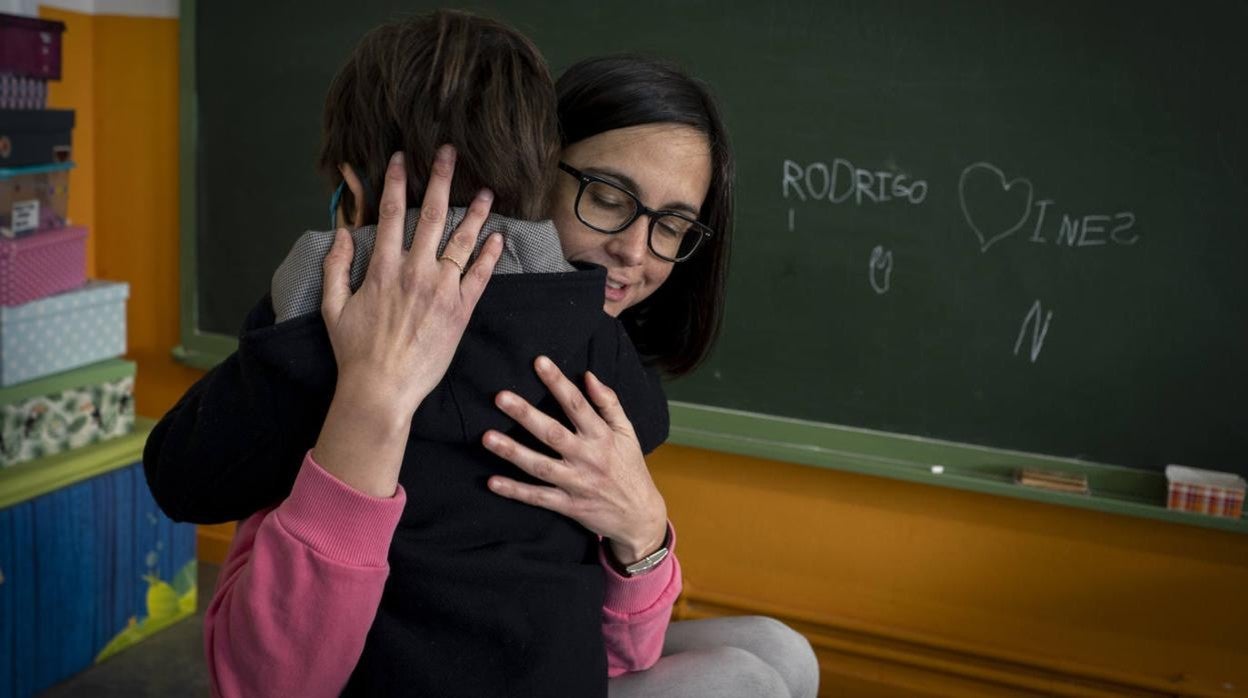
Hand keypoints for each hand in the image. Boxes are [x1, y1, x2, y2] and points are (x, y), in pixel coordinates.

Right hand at [312, 146, 501, 495]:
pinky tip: (497, 236)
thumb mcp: (332, 307)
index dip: (396, 182)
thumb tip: (341, 234)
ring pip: (462, 242)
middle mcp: (415, 272)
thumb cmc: (355, 351)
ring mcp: (441, 290)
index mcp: (382, 269)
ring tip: (486, 192)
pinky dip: (489, 254)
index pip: (389, 214)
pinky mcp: (460, 311)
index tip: (402, 158)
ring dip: (475, 214)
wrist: (383, 389)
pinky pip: (479, 276)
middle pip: (430, 216)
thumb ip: (336, 267)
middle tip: (450, 153)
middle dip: (440, 180)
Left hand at [482, 356, 667, 564]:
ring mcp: (576, 483)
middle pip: (552, 433)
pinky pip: (538, 497)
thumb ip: (609, 403)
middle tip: (501, 397)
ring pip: (540, 466)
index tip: (539, 362)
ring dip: (513, 452)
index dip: (558, 382)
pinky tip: (492, 482)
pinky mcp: (568, 506)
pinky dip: (515, 491)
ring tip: (487, 437)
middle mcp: (587, 458)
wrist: (640, 516)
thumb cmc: (630, 468)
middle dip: (526, 415)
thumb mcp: (628, 432)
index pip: (577, 404)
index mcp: (602, 436)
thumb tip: (589, 376)